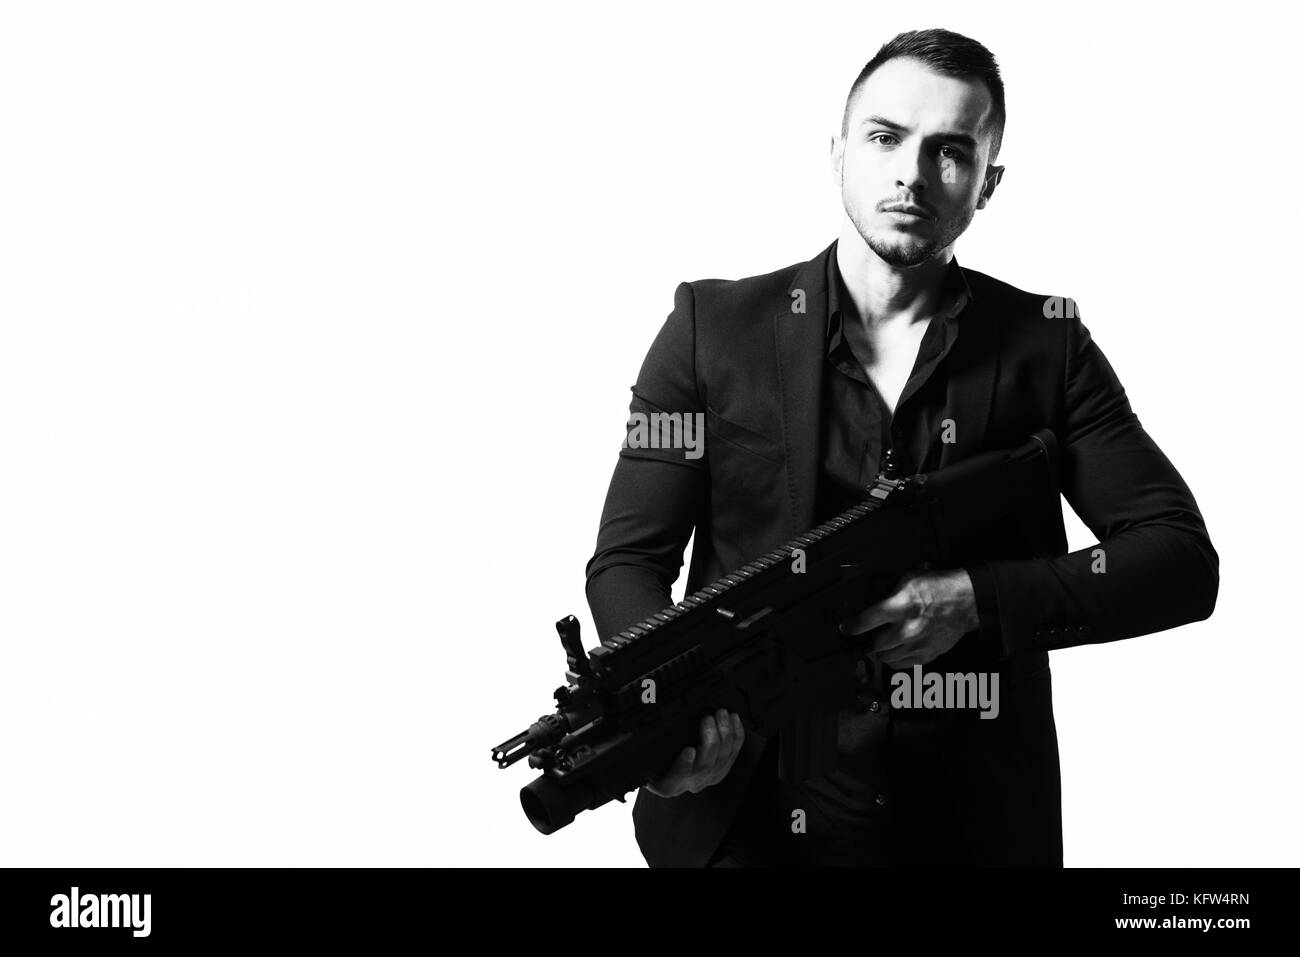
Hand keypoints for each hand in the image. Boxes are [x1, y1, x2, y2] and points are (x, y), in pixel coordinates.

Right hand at [643, 709, 744, 797]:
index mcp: (668, 785)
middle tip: (707, 719)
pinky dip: (736, 734)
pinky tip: (733, 719)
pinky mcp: (723, 768)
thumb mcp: (645, 766)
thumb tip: (630, 730)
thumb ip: (642, 754)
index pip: (676, 777)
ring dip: (724, 733)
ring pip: (723, 756)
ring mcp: (710, 776)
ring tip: (720, 714)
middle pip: (705, 764)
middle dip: (710, 739)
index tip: (688, 750)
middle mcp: (691, 783)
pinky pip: (734, 751)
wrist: (672, 781)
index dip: (684, 765)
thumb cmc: (656, 768)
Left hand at [838, 568, 978, 668]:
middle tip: (866, 637)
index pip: (866, 621)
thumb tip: (867, 597)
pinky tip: (896, 650)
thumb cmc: (938, 588)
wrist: (966, 602)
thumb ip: (886, 590)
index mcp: (901, 606)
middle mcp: (908, 628)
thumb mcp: (908, 579)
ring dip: (880, 652)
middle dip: (867, 642)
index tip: (845, 629)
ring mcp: (918, 645)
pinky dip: (894, 660)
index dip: (851, 627)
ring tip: (881, 643)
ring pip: (886, 658)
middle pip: (875, 645)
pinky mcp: (927, 655)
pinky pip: (902, 665)